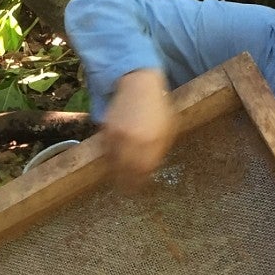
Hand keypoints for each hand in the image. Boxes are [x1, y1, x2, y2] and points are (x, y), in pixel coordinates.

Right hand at [102, 68, 174, 190]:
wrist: (139, 84)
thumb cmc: (157, 107)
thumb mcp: (168, 128)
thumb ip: (160, 149)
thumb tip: (150, 168)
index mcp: (154, 142)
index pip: (144, 171)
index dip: (140, 183)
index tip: (138, 188)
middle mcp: (136, 141)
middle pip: (128, 172)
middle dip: (126, 184)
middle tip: (126, 190)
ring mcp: (119, 135)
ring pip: (113, 164)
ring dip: (115, 174)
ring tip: (117, 180)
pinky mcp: (107, 129)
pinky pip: (106, 151)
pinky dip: (108, 159)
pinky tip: (111, 163)